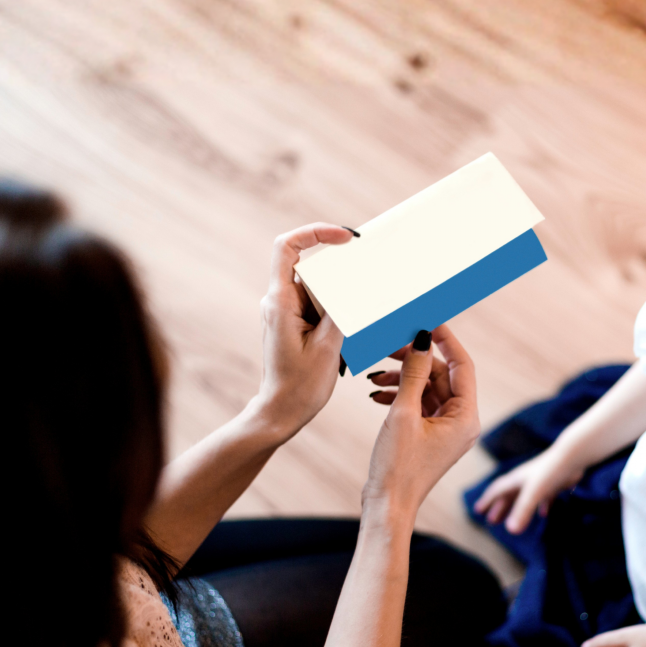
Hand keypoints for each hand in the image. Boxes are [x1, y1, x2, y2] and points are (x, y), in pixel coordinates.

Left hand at [252, 222, 355, 437]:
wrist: (281, 413)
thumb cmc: (300, 385)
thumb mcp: (328, 345)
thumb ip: (340, 307)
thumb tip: (354, 279)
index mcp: (280, 301)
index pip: (287, 247)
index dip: (315, 232)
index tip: (345, 237)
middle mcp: (279, 301)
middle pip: (311, 268)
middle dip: (340, 276)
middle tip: (366, 282)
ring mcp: (286, 311)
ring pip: (318, 288)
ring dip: (340, 299)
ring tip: (349, 327)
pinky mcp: (294, 322)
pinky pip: (318, 304)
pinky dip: (337, 310)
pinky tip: (347, 330)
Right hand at [362, 325, 481, 520]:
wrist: (387, 506)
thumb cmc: (398, 466)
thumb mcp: (404, 413)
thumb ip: (413, 372)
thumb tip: (422, 338)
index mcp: (466, 417)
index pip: (462, 365)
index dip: (444, 339)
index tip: (425, 319)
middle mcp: (462, 421)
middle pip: (441, 374)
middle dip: (414, 359)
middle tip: (387, 344)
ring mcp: (446, 429)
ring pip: (427, 387)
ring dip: (402, 377)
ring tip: (375, 375)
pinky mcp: (430, 435)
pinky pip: (419, 403)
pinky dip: (399, 394)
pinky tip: (376, 394)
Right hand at [471, 447, 586, 534]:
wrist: (573, 456)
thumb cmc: (550, 472)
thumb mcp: (534, 493)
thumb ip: (523, 511)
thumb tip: (511, 531)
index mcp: (516, 479)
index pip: (497, 490)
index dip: (487, 501)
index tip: (478, 511)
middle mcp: (525, 479)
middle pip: (508, 495)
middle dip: (499, 508)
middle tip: (491, 521)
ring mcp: (539, 481)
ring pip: (523, 497)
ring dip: (516, 508)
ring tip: (512, 520)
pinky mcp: (553, 483)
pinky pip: (543, 497)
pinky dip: (541, 506)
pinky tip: (544, 514)